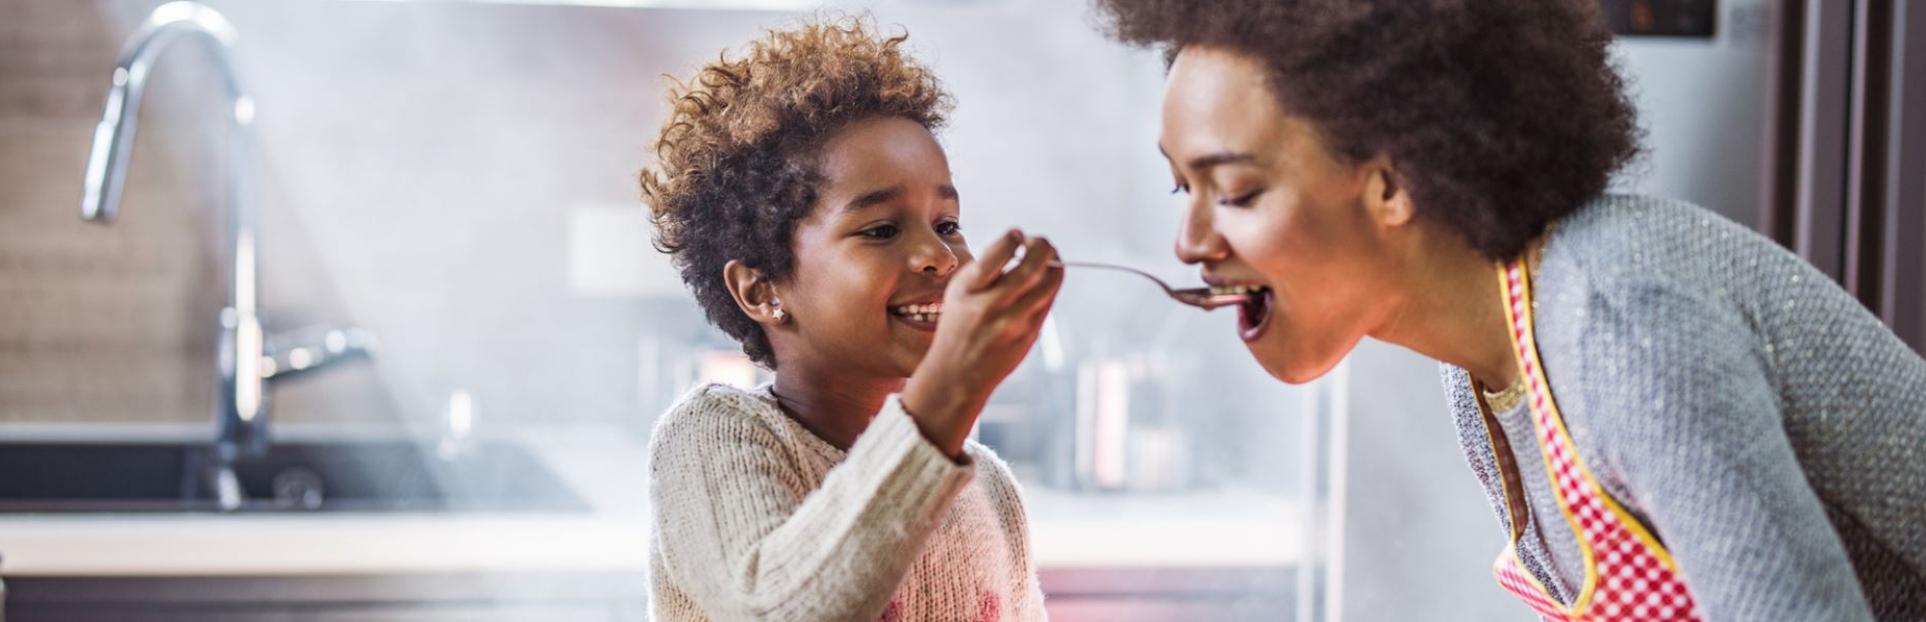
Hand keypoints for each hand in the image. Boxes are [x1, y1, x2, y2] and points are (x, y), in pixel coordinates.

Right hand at [902, 229, 1063, 457]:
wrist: (957, 373)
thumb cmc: (958, 324)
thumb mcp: (958, 292)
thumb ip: (986, 268)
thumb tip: (1021, 244)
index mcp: (968, 290)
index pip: (998, 254)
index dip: (1013, 237)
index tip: (1016, 235)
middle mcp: (991, 306)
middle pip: (1032, 266)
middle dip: (1042, 245)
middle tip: (1039, 242)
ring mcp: (1013, 323)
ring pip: (1049, 282)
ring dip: (1052, 264)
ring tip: (1045, 259)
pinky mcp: (1029, 335)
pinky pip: (1048, 300)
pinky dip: (1048, 285)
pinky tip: (1039, 282)